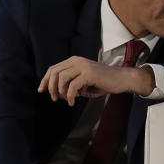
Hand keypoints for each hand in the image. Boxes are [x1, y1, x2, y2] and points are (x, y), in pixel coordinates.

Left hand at [37, 56, 154, 104]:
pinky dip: (70, 96)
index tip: (41, 90)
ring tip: (65, 100)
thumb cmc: (104, 82)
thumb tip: (59, 94)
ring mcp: (83, 66)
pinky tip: (73, 102)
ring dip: (60, 91)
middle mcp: (77, 61)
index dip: (45, 80)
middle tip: (54, 98)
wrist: (121, 79)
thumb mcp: (84, 83)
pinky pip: (72, 86)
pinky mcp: (89, 74)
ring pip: (61, 78)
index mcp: (74, 61)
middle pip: (54, 72)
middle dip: (51, 87)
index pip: (54, 69)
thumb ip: (72, 85)